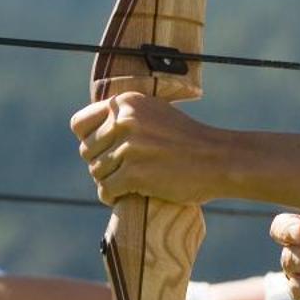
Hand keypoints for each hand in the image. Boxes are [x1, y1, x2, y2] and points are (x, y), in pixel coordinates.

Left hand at [71, 91, 227, 206]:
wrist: (219, 159)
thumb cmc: (190, 141)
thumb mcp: (156, 115)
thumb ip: (127, 119)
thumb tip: (92, 135)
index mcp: (126, 103)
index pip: (79, 123)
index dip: (88, 140)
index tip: (103, 151)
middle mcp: (124, 120)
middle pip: (87, 151)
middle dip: (102, 164)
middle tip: (123, 172)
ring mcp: (128, 147)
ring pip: (96, 172)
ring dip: (110, 181)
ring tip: (130, 184)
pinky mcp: (133, 172)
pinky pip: (106, 189)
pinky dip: (113, 197)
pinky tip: (126, 196)